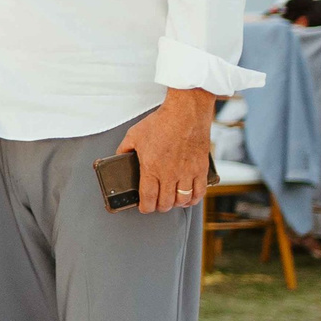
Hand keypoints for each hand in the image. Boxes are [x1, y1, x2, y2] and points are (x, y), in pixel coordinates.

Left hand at [116, 88, 216, 213]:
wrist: (185, 113)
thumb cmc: (160, 122)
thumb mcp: (134, 135)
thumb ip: (125, 150)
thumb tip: (120, 158)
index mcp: (151, 168)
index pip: (148, 198)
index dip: (145, 207)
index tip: (144, 207)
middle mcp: (170, 174)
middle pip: (165, 203)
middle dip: (159, 207)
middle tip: (156, 203)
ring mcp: (187, 172)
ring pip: (182, 200)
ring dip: (175, 204)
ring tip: (171, 200)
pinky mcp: (201, 168)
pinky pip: (200, 192)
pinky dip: (194, 199)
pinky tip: (189, 198)